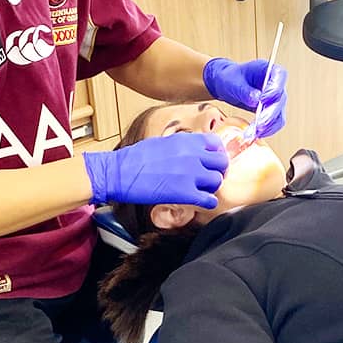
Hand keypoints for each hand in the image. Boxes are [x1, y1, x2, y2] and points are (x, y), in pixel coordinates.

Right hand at [82, 134, 227, 209]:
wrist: (120, 172)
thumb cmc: (136, 158)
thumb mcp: (162, 141)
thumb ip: (182, 146)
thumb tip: (193, 151)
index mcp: (186, 140)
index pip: (216, 143)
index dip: (216, 153)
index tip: (210, 161)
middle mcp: (192, 155)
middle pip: (222, 162)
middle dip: (217, 170)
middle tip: (209, 178)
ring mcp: (190, 174)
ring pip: (217, 181)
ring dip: (211, 187)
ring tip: (201, 190)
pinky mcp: (184, 193)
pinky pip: (209, 200)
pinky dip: (207, 202)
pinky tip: (199, 202)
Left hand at [203, 57, 287, 137]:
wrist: (228, 86)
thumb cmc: (230, 78)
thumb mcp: (233, 81)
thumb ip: (244, 90)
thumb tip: (256, 99)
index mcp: (269, 70)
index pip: (279, 76)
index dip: (274, 89)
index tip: (263, 99)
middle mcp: (276, 85)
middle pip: (280, 100)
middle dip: (270, 114)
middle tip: (259, 124)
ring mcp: (276, 100)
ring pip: (279, 115)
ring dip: (268, 126)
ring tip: (253, 133)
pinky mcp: (272, 112)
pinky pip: (274, 123)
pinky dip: (266, 130)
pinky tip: (256, 134)